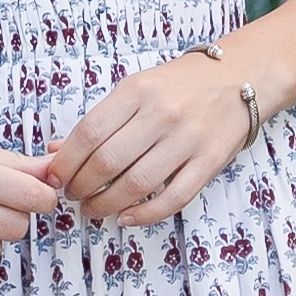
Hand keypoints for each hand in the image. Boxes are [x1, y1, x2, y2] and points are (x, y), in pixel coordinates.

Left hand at [42, 50, 255, 232]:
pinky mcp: (209, 162)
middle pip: (108, 162)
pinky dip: (145, 214)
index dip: (66, 162)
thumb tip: (55, 151)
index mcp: (138, 91)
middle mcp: (162, 114)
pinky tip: (127, 217)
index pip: (89, 133)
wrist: (240, 78)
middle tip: (73, 195)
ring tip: (93, 209)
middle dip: (81, 186)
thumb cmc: (180, 85)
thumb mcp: (137, 89)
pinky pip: (174, 198)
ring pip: (137, 184)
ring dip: (106, 204)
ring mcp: (188, 139)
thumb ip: (100, 120)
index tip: (55, 177)